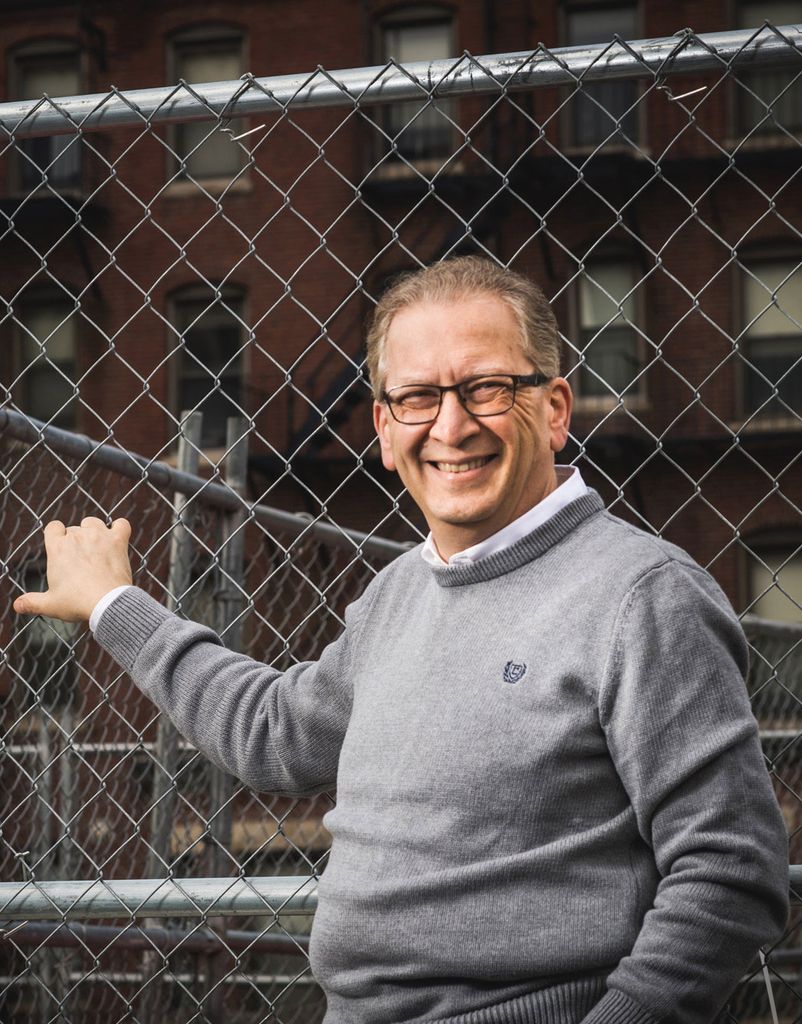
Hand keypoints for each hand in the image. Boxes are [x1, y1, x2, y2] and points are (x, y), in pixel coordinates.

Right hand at [13, 517, 132, 622]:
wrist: (107, 603)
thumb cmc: (77, 602)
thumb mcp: (50, 604)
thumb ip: (32, 602)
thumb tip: (17, 605)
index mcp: (58, 547)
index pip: (53, 527)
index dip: (56, 536)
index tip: (61, 549)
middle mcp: (78, 536)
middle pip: (74, 529)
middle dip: (76, 541)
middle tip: (80, 561)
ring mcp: (99, 536)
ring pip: (93, 522)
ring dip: (94, 531)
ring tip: (96, 549)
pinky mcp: (118, 541)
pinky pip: (122, 524)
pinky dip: (120, 528)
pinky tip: (117, 537)